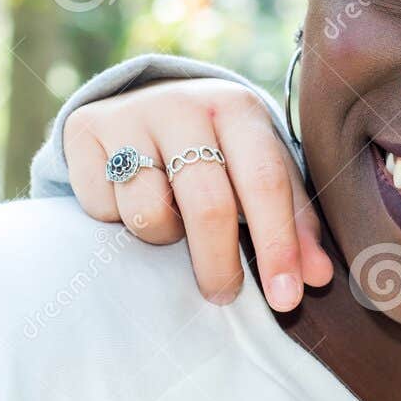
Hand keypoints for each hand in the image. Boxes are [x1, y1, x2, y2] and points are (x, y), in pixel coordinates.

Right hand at [62, 79, 333, 309]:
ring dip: (165, 236)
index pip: (264, 183)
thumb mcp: (263, 172)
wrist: (149, 101)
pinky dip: (120, 220)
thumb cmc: (222, 149)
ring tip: (174, 219)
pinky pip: (104, 208)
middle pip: (207, 204)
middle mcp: (183, 103)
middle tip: (224, 296)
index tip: (286, 299)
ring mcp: (129, 114)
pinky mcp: (84, 129)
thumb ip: (295, 224)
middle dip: (220, 264)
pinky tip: (132, 196)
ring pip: (148, 213)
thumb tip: (316, 278)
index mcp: (238, 107)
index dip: (278, 245)